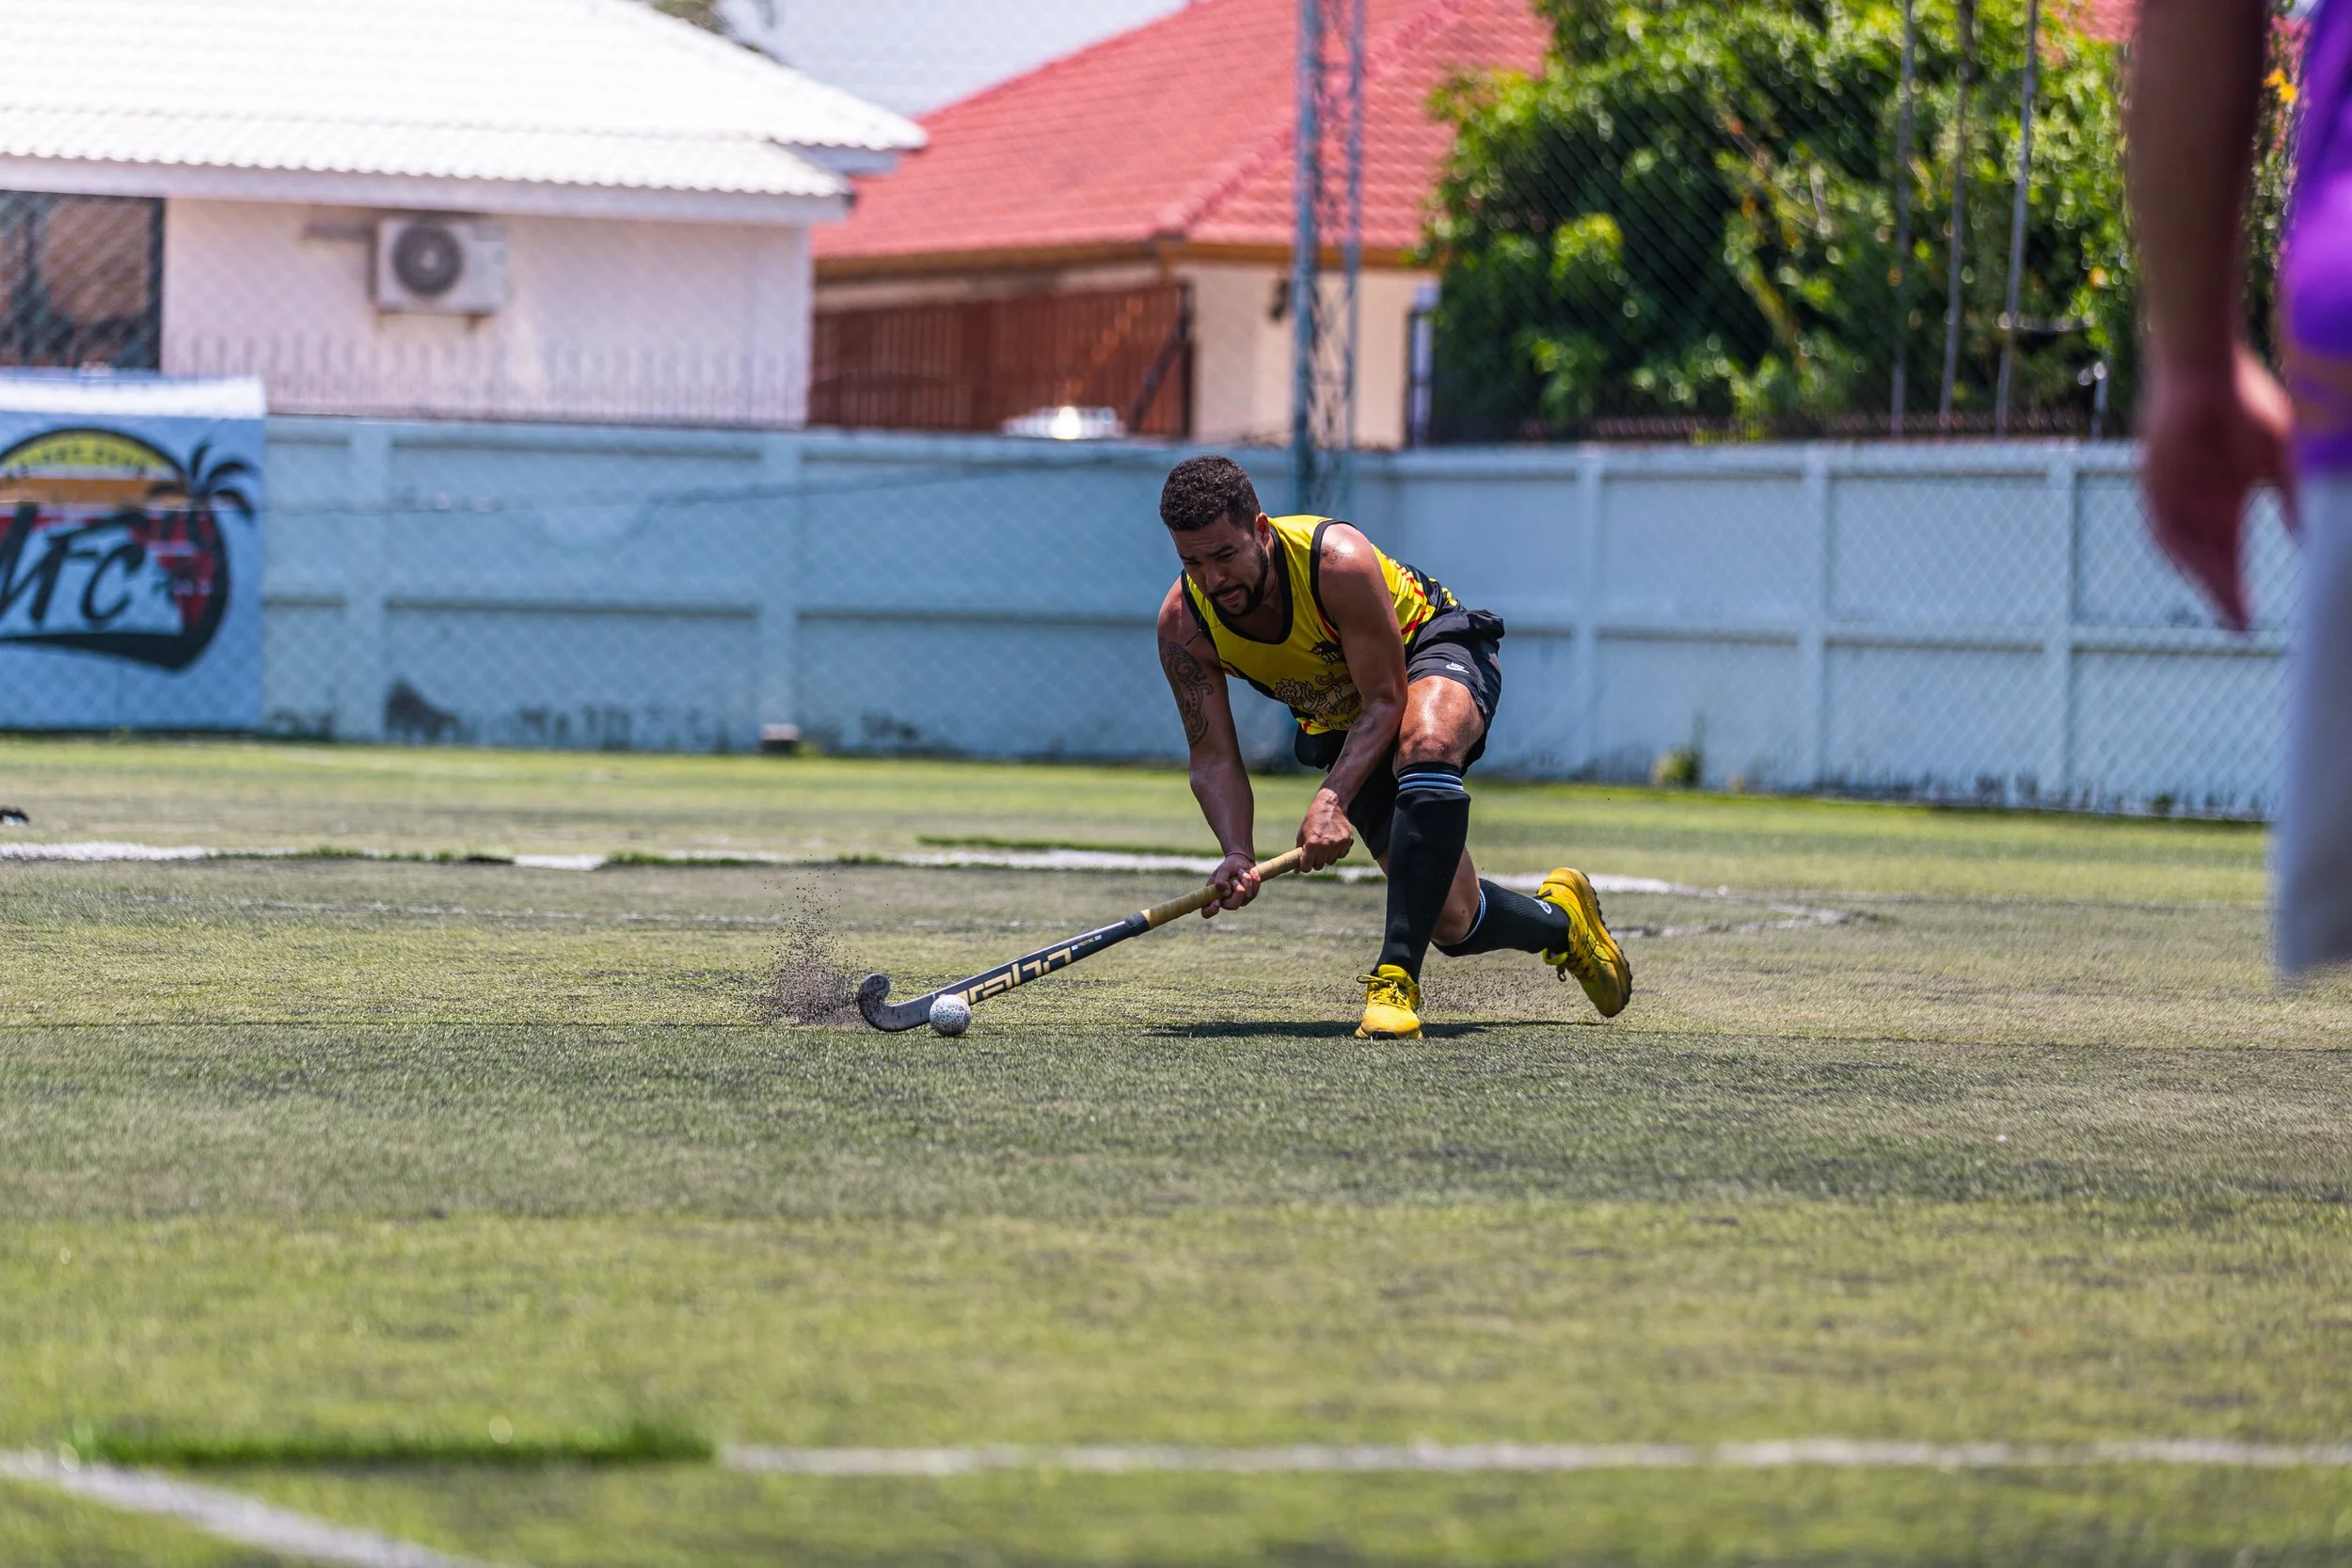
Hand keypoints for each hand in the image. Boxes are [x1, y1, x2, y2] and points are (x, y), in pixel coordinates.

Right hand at [1201, 850, 1260, 917]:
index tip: (1217, 902)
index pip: (1208, 911)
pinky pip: (1254, 892)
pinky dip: (1254, 880)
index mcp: (1213, 896)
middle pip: (1233, 906)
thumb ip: (1221, 880)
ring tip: (1241, 871)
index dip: (1211, 910)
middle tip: (1236, 881)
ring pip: (1246, 897)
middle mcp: (1226, 901)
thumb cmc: (1228, 866)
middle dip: (1237, 892)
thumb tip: (1225, 893)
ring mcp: (1239, 900)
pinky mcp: (1250, 896)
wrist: (1240, 860)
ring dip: (1245, 881)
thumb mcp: (1223, 870)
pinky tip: (1251, 872)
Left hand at [1296, 787, 1354, 871]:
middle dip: (1315, 861)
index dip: (1305, 866)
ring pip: (1330, 861)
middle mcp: (1325, 846)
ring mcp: (1337, 844)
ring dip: (1327, 856)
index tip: (1305, 863)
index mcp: (1312, 844)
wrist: (1330, 806)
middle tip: (1315, 851)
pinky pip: (1341, 855)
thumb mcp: (1302, 835)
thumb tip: (1297, 871)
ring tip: (1324, 843)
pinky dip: (1337, 852)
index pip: (1307, 868)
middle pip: (1319, 866)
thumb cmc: (1312, 820)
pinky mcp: (1347, 842)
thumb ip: (1299, 853)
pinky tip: (1333, 841)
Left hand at [2140, 343, 2296, 632]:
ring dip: (2207, 578)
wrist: (2205, 367)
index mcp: (2224, 500)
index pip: (2231, 554)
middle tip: (2242, 627)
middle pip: (2208, 561)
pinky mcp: (2154, 485)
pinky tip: (2204, 570)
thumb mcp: (2283, 458)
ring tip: (2230, 606)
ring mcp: (2173, 496)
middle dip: (2224, 594)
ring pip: (2187, 551)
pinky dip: (2186, 551)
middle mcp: (2196, 504)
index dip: (2239, 587)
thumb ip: (2297, 498)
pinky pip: (2165, 528)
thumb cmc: (2247, 403)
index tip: (2254, 621)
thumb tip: (2315, 540)